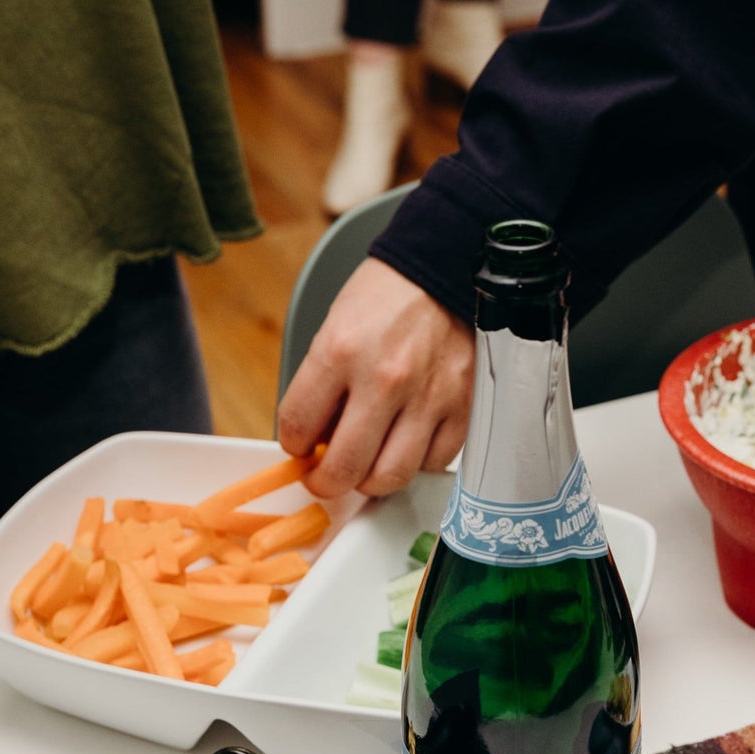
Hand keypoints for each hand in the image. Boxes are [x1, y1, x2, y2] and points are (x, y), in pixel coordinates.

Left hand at [276, 259, 474, 497]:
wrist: (445, 269)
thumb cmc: (388, 298)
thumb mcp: (335, 327)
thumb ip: (323, 386)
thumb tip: (316, 440)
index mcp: (340, 351)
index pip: (298, 427)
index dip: (294, 447)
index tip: (300, 449)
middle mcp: (383, 379)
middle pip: (344, 468)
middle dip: (325, 482)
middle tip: (324, 478)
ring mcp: (427, 398)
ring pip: (390, 477)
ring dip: (370, 482)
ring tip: (365, 469)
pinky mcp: (461, 408)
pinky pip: (432, 463)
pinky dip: (415, 463)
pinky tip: (406, 446)